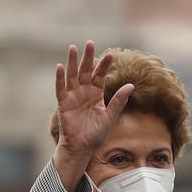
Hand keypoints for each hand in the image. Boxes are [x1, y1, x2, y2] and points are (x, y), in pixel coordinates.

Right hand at [51, 41, 133, 190]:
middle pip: (85, 71)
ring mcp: (73, 97)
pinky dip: (60, 78)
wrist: (82, 148)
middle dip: (88, 58)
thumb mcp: (110, 117)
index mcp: (96, 95)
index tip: (110, 54)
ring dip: (72, 63)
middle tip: (90, 43)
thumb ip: (119, 101)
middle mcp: (84, 93)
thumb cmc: (96, 135)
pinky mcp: (63, 104)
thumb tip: (131, 85)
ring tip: (73, 48)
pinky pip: (60, 89)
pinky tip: (60, 67)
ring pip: (72, 76)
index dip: (104, 65)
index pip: (100, 75)